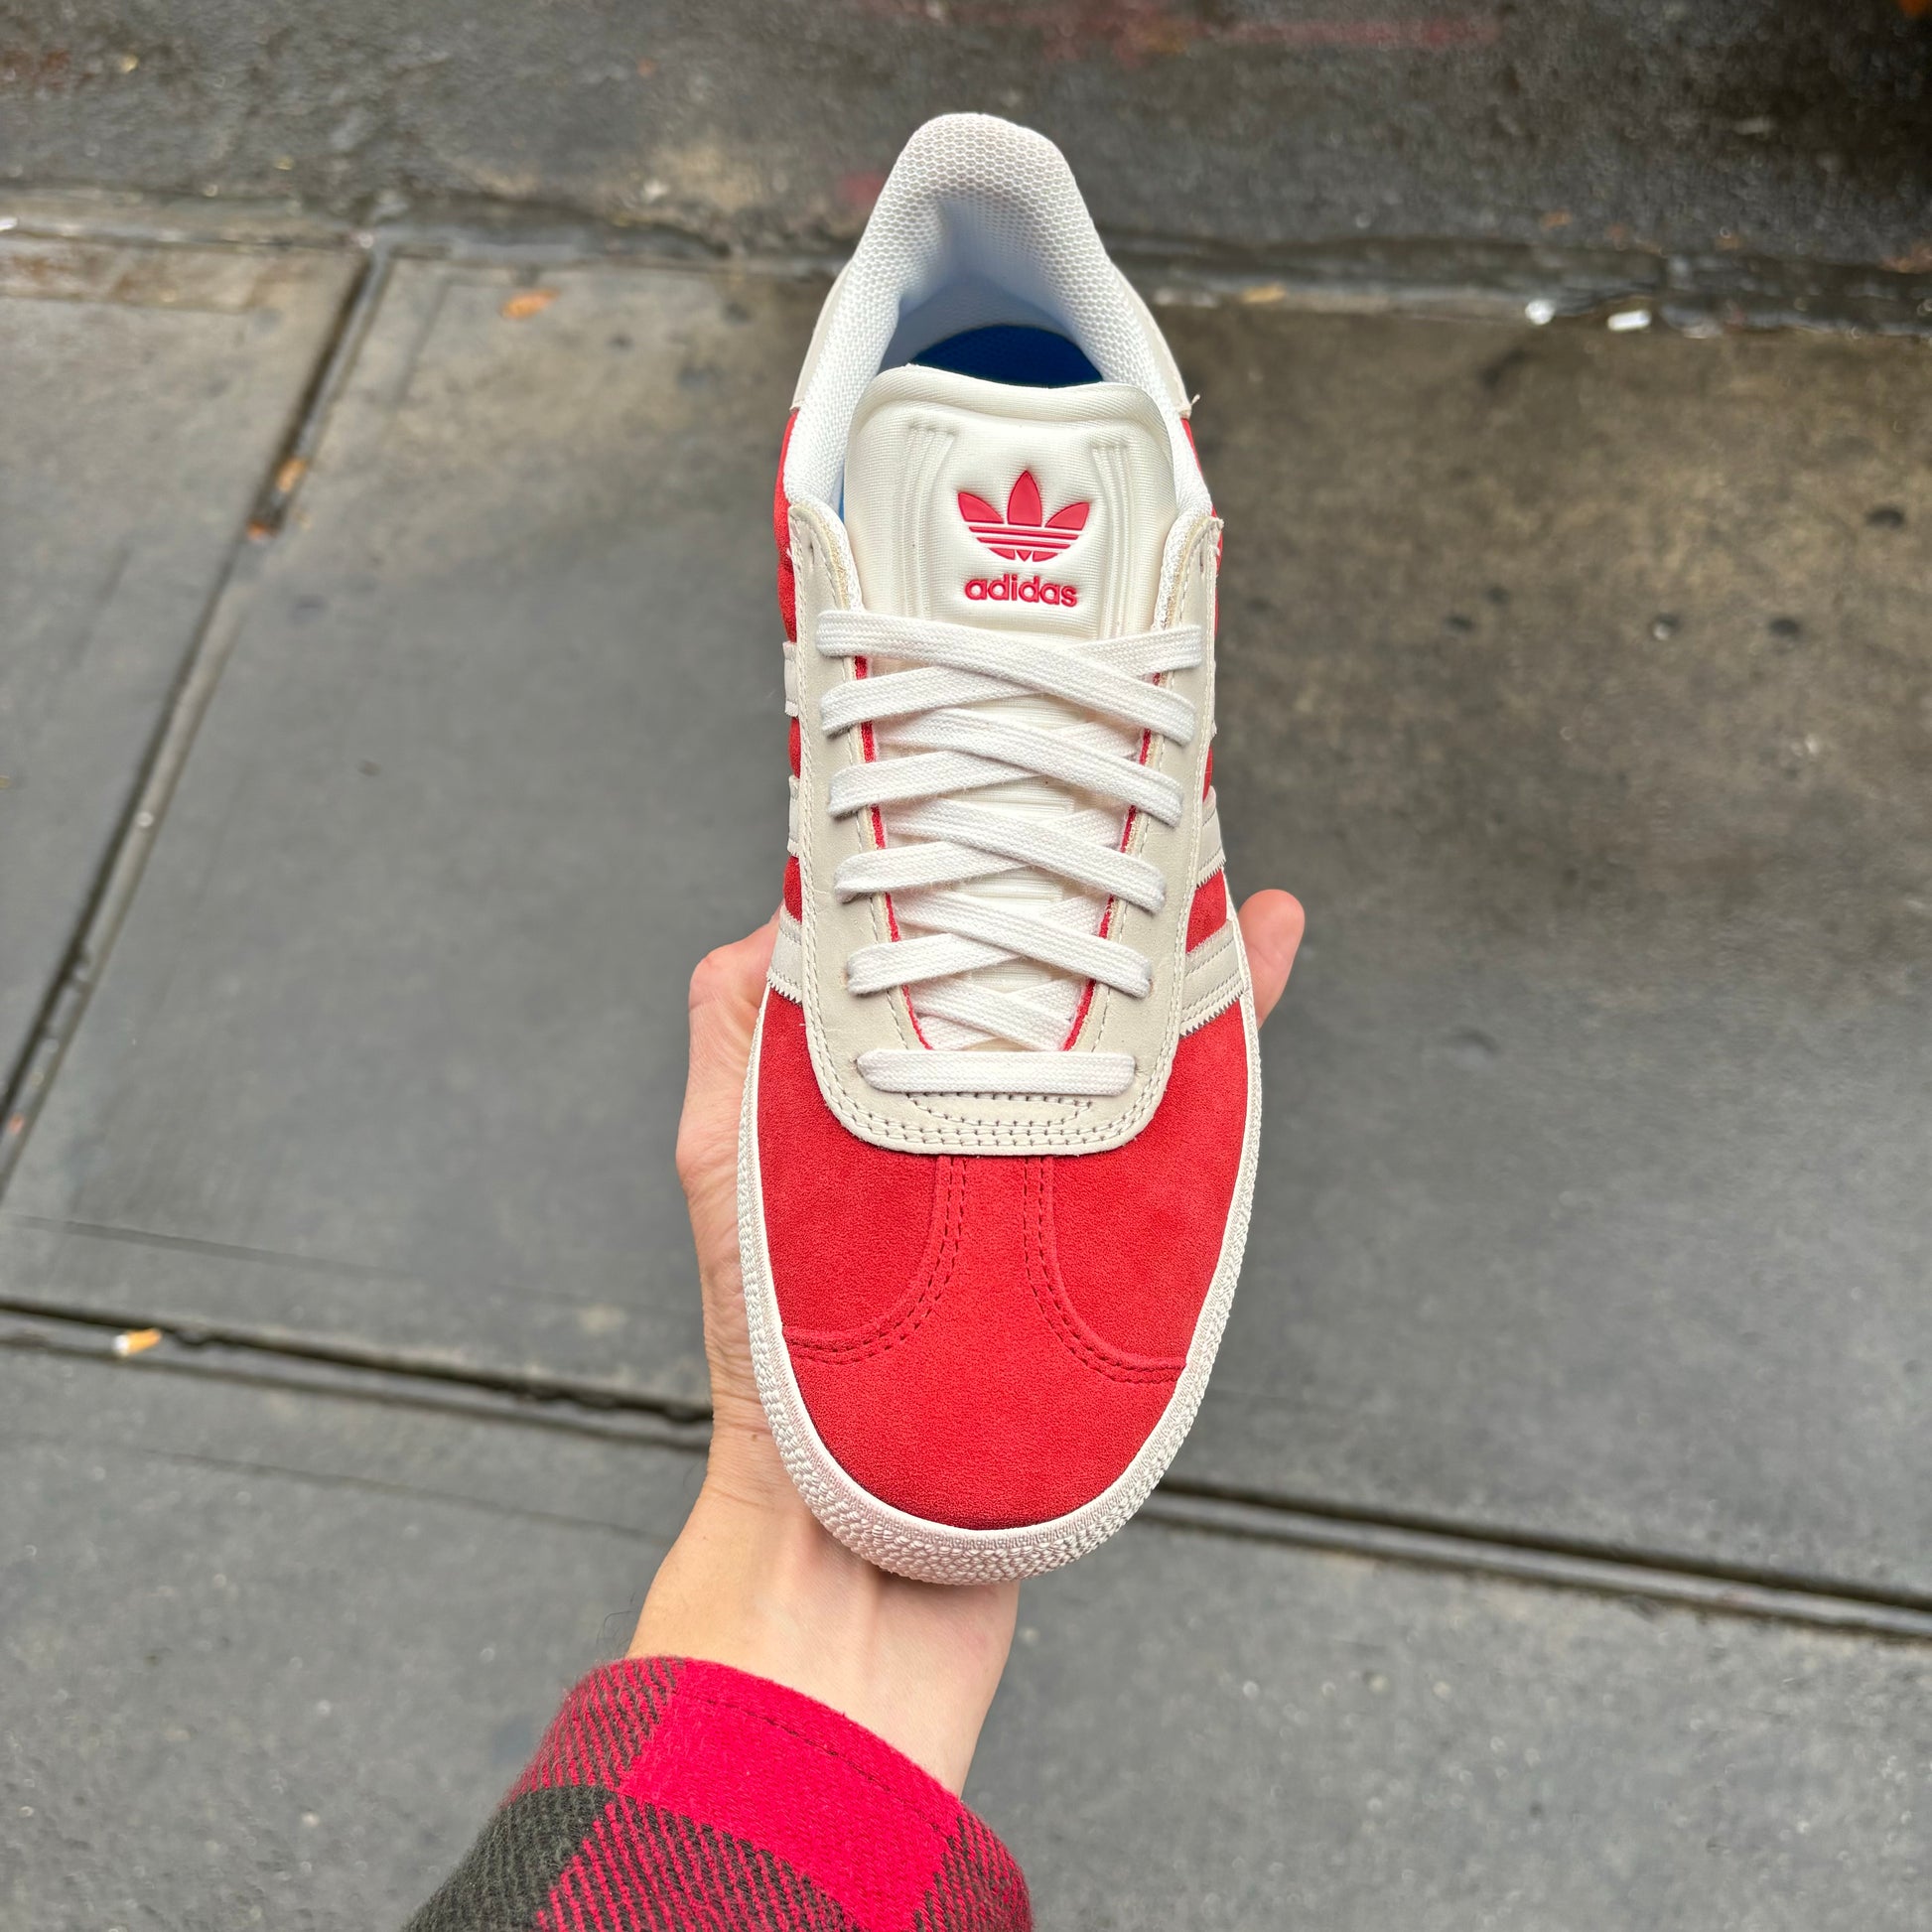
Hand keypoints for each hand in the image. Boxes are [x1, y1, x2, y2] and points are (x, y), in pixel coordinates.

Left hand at [631, 889, 1304, 1789]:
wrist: (864, 1526)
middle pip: (1047, 980)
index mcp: (878, 1080)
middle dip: (1096, 893)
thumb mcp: (722, 1164)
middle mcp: (969, 1113)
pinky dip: (1219, 1047)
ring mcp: (1043, 1166)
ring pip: (1121, 1037)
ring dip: (1173, 955)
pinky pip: (1172, 1124)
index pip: (937, 941)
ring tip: (1222, 877)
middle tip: (1148, 800)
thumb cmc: (771, 1354)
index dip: (975, 857)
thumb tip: (785, 908)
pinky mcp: (1101, 1221)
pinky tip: (1255, 966)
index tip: (1013, 771)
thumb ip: (737, 1037)